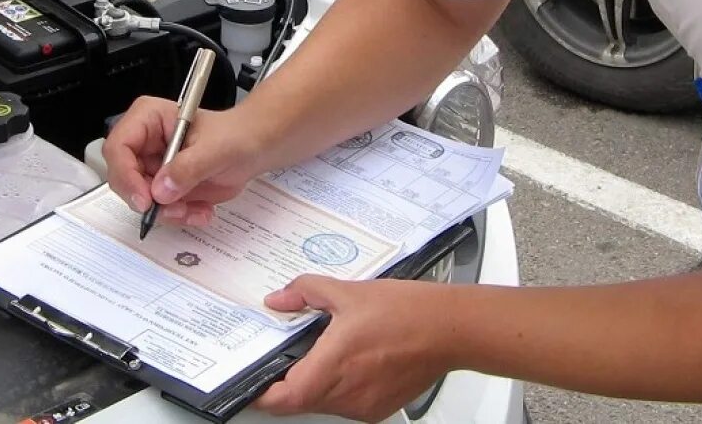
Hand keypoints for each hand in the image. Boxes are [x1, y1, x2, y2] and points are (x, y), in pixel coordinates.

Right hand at [103, 96, 266, 225]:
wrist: (255, 147)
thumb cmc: (237, 134)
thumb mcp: (217, 148)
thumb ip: (188, 167)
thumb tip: (160, 190)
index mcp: (149, 119)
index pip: (118, 147)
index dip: (125, 175)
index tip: (145, 200)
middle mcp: (144, 143)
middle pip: (123, 178)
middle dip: (149, 200)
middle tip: (176, 209)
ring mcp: (153, 167)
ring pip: (141, 199)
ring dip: (168, 212)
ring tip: (196, 210)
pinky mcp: (164, 187)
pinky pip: (160, 209)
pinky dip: (180, 216)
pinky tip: (201, 210)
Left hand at [255, 276, 451, 421]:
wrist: (451, 329)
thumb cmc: (407, 312)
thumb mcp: (348, 292)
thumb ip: (306, 292)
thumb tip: (279, 299)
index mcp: (333, 366)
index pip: (283, 399)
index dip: (260, 393)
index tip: (250, 381)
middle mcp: (346, 394)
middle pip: (299, 401)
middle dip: (286, 383)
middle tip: (284, 356)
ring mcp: (363, 406)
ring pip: (321, 404)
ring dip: (313, 384)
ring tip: (323, 352)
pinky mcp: (378, 409)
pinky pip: (345, 404)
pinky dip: (337, 387)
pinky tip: (349, 360)